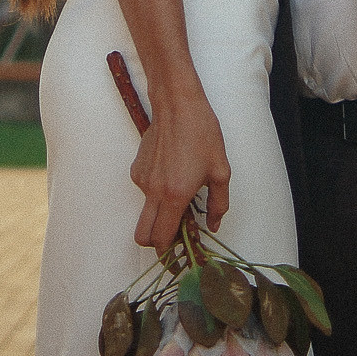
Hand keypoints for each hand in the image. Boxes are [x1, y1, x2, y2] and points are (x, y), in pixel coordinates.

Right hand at [131, 83, 231, 247]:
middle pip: (142, 235)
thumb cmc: (202, 134)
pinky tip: (171, 172)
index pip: (161, 238)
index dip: (168, 250)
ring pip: (144, 211)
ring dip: (158, 212)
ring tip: (180, 192)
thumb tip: (213, 225)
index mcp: (175, 196)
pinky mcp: (136, 168)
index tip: (179, 248)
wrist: (178, 105)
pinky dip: (155, 191)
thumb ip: (218, 204)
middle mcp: (154, 192)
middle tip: (175, 232)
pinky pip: (144, 190)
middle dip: (156, 241)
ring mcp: (142, 180)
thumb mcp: (220, 170)